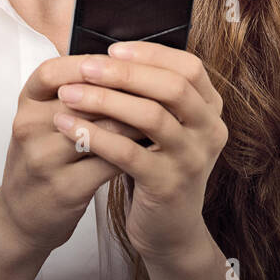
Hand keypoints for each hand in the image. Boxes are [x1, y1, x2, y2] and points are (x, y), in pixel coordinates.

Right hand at [0, 55, 147, 257]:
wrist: (22, 215)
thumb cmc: (43, 157)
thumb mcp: (43, 119)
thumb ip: (73, 92)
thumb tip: (122, 63)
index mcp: (26, 104)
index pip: (53, 72)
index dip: (87, 64)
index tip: (120, 60)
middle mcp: (30, 128)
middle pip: (84, 98)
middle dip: (126, 90)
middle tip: (158, 84)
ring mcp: (45, 159)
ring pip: (104, 128)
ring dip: (139, 118)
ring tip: (163, 111)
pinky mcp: (66, 188)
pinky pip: (111, 161)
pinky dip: (136, 148)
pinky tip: (153, 142)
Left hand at [52, 42, 228, 263]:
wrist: (169, 230)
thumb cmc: (158, 166)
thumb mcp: (165, 128)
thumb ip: (150, 94)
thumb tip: (108, 55)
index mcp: (210, 110)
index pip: (189, 67)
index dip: (151, 54)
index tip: (113, 49)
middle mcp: (210, 131)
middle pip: (172, 87)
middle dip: (125, 73)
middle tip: (86, 67)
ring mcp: (192, 160)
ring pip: (151, 117)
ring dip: (105, 100)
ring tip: (69, 94)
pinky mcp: (168, 186)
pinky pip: (128, 153)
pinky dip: (95, 136)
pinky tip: (69, 127)